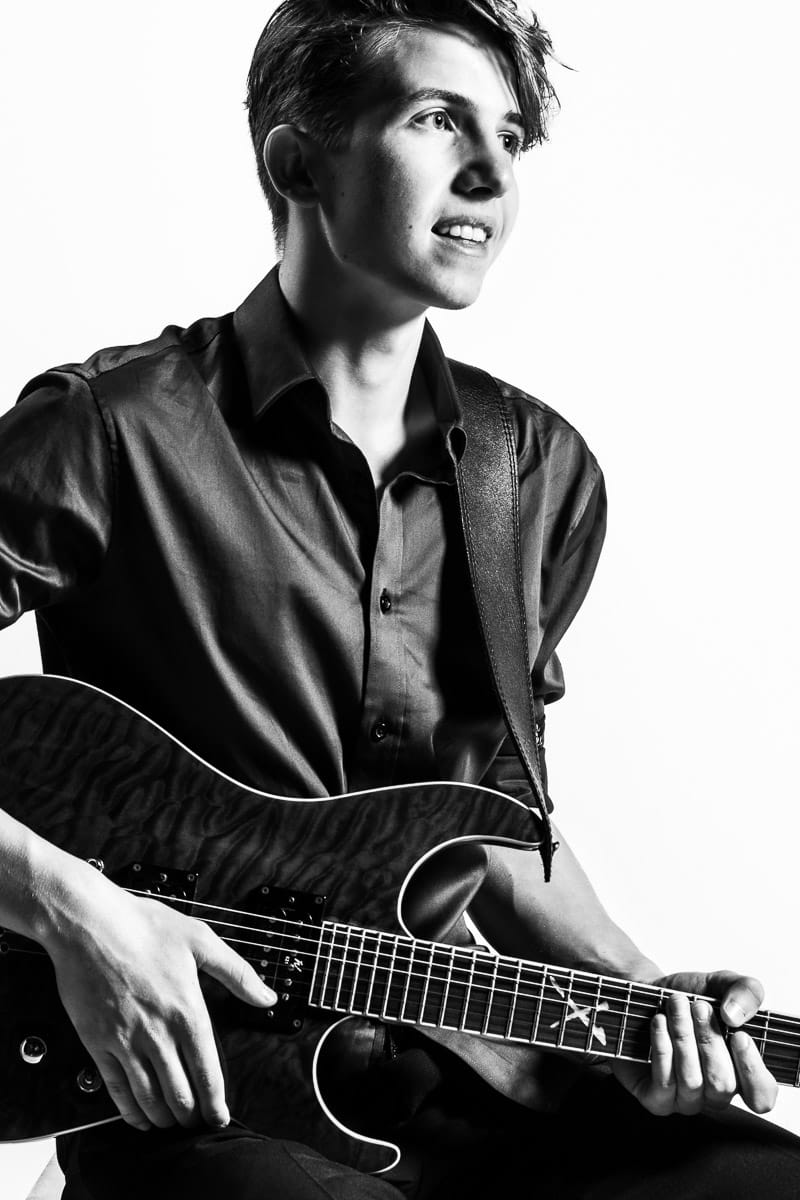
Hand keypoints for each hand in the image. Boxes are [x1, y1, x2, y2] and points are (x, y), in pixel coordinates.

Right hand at [44, 873, 275, 1131]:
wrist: (89, 923)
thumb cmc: (143, 926)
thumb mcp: (200, 940)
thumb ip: (237, 974)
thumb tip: (267, 997)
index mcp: (187, 1009)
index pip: (207, 1071)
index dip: (215, 1102)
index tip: (219, 1116)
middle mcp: (158, 1032)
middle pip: (179, 1093)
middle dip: (191, 1115)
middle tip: (197, 1122)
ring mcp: (125, 1040)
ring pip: (149, 1097)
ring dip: (163, 1117)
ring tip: (172, 1123)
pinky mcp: (97, 1042)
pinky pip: (116, 1088)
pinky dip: (129, 1110)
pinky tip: (138, 1117)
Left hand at [611, 970, 777, 1117]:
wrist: (646, 993)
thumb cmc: (688, 995)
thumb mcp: (721, 983)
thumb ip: (745, 991)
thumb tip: (736, 1016)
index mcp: (741, 1073)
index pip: (761, 1096)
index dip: (753, 1071)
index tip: (740, 1036)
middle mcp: (715, 1093)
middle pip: (722, 1084)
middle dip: (710, 1041)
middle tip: (698, 1007)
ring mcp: (686, 1100)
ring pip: (692, 1081)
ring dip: (684, 1038)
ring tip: (675, 1005)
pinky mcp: (657, 1100)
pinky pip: (664, 1083)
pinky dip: (662, 1048)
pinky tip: (659, 1022)